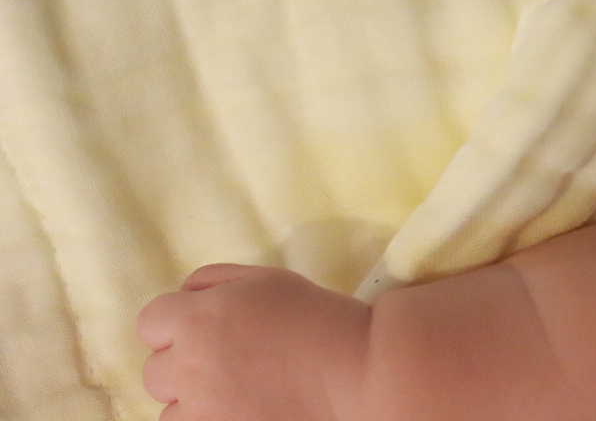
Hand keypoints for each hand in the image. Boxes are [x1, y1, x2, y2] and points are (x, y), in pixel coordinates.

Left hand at [139, 264, 370, 420]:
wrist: (355, 373)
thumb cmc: (315, 318)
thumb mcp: (267, 279)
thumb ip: (214, 281)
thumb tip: (184, 296)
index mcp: (199, 317)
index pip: (150, 322)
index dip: (176, 324)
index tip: (206, 330)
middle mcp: (188, 364)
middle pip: (154, 369)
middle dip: (184, 364)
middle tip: (230, 361)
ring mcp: (199, 408)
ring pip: (168, 407)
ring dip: (192, 400)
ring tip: (238, 391)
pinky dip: (208, 418)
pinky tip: (242, 408)